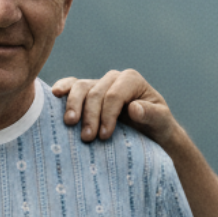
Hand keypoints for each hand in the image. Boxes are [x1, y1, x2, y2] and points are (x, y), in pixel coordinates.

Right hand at [53, 70, 176, 145]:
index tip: (104, 136)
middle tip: (87, 138)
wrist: (150, 130)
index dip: (107, 115)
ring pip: (81, 87)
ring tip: (71, 124)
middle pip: (95, 93)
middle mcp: (113, 78)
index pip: (113, 95)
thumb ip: (151, 114)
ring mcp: (99, 83)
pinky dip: (64, 88)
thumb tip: (134, 108)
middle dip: (90, 116)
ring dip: (74, 106)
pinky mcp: (88, 92)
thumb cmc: (157, 125)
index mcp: (131, 80)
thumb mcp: (161, 121)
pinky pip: (72, 85)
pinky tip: (56, 95)